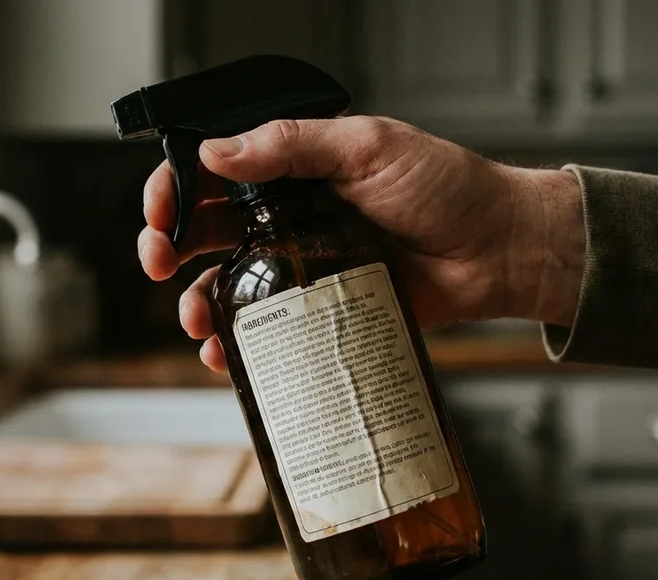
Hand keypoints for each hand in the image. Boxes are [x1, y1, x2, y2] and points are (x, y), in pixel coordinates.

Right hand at [138, 115, 583, 371]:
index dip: (173, 190)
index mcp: (294, 168)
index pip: (213, 171)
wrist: (500, 251)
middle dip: (167, 247)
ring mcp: (305, 265)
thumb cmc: (449, 190)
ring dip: (197, 303)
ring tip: (195, 321)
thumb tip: (216, 151)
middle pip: (204, 230)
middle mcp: (290, 215)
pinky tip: (227, 355)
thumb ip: (292, 146)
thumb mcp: (370, 148)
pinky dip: (238, 344)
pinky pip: (269, 328)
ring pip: (227, 285)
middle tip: (157, 264)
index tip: (159, 214)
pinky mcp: (325, 311)